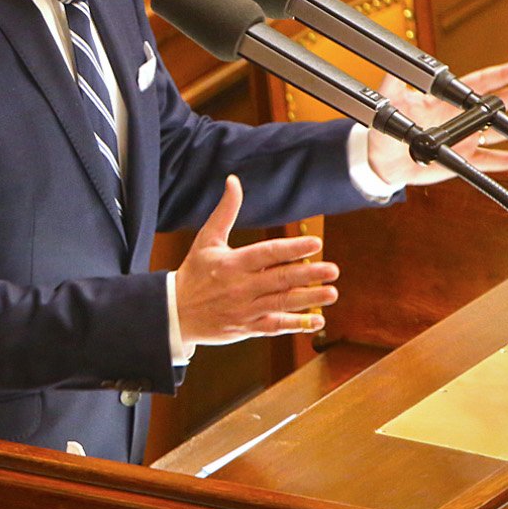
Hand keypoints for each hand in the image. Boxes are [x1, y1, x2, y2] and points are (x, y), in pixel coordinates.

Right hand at [173, 175, 340, 344]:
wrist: (175, 312)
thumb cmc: (194, 272)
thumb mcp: (207, 240)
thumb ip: (225, 211)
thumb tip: (233, 181)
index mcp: (233, 263)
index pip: (267, 253)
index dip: (292, 249)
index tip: (315, 243)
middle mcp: (241, 286)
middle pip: (279, 279)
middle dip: (308, 274)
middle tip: (332, 270)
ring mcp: (245, 309)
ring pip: (281, 303)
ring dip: (308, 299)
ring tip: (331, 293)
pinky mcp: (247, 327)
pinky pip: (275, 326)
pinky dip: (296, 324)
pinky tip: (316, 319)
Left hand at [365, 60, 507, 186]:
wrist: (383, 164)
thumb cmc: (386, 133)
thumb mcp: (388, 107)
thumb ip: (392, 87)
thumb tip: (393, 67)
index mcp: (445, 102)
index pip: (477, 84)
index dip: (500, 76)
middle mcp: (459, 119)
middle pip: (494, 105)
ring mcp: (463, 140)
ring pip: (497, 132)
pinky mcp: (463, 161)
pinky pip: (489, 161)